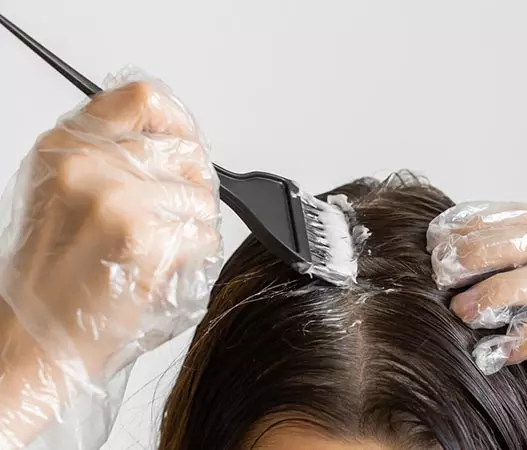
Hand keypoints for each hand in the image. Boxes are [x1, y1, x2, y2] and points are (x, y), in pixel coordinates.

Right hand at [0, 72, 221, 447]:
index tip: (185, 146)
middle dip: (193, 185)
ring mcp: (117, 200)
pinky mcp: (146, 238)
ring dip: (195, 225)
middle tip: (172, 215)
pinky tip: (163, 267)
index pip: (144, 98)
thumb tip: (174, 140)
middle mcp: (88, 164)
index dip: (178, 121)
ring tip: (159, 248)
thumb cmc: (55, 273)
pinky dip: (196, 255)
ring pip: (202, 196)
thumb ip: (111, 157)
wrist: (39, 336)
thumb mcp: (64, 193)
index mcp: (66, 146)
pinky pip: (206, 234)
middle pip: (187, 150)